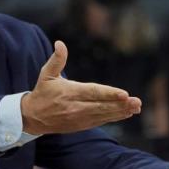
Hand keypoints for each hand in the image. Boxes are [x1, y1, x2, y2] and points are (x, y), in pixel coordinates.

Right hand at [20, 41, 140, 134]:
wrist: (32, 118)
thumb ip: (57, 59)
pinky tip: (126, 113)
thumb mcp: (46, 74)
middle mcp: (76, 107)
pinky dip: (114, 117)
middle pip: (102, 106)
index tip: (124, 94)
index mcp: (69, 92)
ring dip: (121, 112)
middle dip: (120, 104)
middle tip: (136, 102)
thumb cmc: (42, 92)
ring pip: (103, 115)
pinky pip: (101, 121)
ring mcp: (79, 118)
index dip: (109, 94)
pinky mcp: (81, 125)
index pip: (93, 93)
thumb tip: (60, 43)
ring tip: (136, 107)